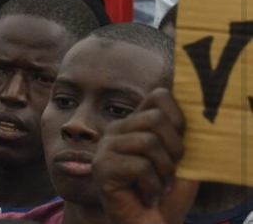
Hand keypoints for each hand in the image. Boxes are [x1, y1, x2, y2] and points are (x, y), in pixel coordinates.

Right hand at [93, 88, 198, 223]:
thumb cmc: (165, 195)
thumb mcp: (181, 160)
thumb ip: (180, 134)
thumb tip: (190, 110)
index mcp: (136, 123)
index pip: (158, 96)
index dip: (178, 118)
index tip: (181, 146)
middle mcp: (117, 130)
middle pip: (156, 119)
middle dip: (175, 150)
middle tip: (169, 173)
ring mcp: (106, 148)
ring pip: (148, 142)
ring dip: (164, 171)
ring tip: (159, 186)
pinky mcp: (101, 168)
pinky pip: (139, 167)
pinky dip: (153, 186)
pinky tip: (147, 196)